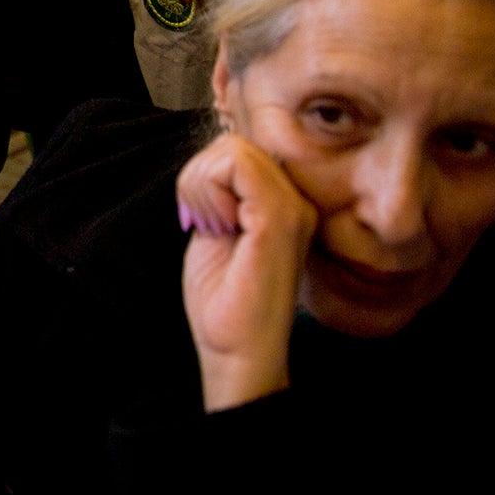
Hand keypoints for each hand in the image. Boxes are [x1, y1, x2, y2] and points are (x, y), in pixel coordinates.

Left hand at [176, 134, 317, 411]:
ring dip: (200, 186)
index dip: (204, 177)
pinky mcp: (280, 218)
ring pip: (230, 149)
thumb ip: (219, 194)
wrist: (236, 350)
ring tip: (211, 229)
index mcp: (283, 204)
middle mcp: (296, 202)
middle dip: (198, 179)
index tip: (202, 220)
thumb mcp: (215, 230)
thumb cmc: (223, 300)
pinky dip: (206, 191)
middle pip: (231, 145)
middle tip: (204, 224)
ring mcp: (293, 208)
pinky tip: (215, 229)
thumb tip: (208, 160)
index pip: (237, 150)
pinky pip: (233, 164)